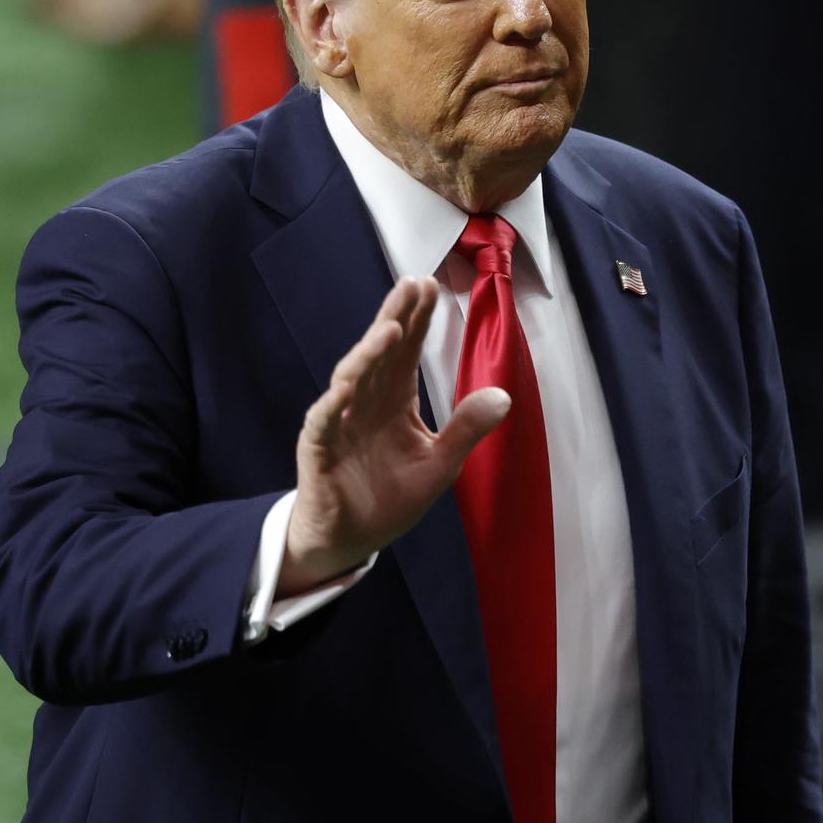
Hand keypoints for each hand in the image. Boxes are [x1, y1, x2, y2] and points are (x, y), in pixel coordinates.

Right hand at [277, 277, 509, 592]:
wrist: (352, 539)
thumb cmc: (389, 498)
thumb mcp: (440, 464)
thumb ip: (466, 429)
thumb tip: (504, 396)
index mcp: (394, 401)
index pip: (407, 352)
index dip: (419, 321)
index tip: (431, 285)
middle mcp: (365, 403)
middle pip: (380, 353)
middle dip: (396, 317)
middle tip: (412, 283)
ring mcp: (340, 423)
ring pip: (352, 378)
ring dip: (369, 353)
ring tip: (391, 327)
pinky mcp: (318, 449)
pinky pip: (324, 422)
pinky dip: (334, 404)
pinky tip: (347, 385)